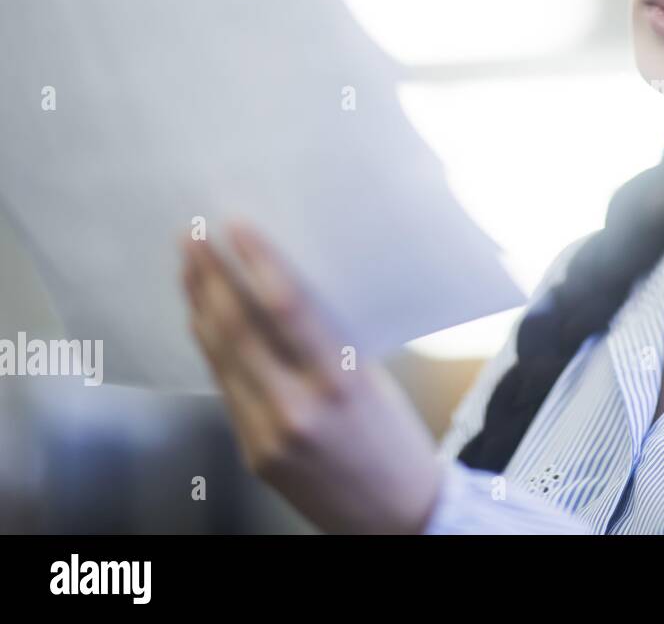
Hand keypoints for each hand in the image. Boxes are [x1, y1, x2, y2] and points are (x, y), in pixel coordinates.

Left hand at [178, 221, 447, 533]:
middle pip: (238, 330)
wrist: (395, 517)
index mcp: (339, 383)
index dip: (256, 262)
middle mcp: (296, 410)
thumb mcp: (373, 379)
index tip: (234, 224)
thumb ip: (327, 340)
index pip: (285, 309)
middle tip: (190, 236)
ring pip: (221, 358)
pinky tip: (205, 322)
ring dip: (200, 308)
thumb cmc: (397, 441)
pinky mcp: (253, 454)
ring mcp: (268, 436)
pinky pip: (227, 389)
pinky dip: (213, 349)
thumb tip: (280, 291)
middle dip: (210, 278)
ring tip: (189, 269)